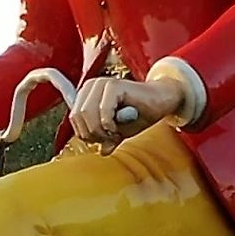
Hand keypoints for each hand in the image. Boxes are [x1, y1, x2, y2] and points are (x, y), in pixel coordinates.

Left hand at [70, 73, 188, 147]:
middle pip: (78, 117)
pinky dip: (110, 124)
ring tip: (115, 132)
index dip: (86, 134)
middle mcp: (91, 85)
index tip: (103, 139)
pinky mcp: (114, 85)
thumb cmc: (137, 114)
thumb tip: (101, 152)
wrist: (160, 102)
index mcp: (86, 94)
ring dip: (101, 130)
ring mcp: (102, 83)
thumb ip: (103, 138)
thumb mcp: (116, 131)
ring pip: (87, 114)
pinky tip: (119, 126)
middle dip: (93, 133)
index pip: (74, 119)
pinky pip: (103, 111)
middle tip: (110, 137)